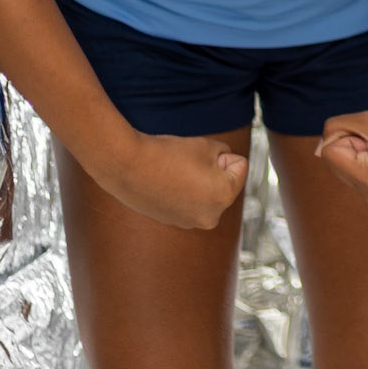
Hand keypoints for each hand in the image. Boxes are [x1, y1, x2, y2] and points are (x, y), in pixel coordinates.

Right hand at [104, 131, 247, 229]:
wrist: (127, 166)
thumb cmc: (169, 154)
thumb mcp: (207, 145)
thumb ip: (226, 155)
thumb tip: (225, 166)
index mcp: (223, 197)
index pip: (240, 167)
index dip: (222, 155)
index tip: (201, 155)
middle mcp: (210, 217)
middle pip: (225, 184)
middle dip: (214, 172)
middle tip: (188, 165)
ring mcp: (190, 223)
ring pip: (206, 193)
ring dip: (199, 183)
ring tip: (175, 175)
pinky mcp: (173, 222)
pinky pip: (189, 201)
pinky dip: (183, 192)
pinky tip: (165, 184)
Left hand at [316, 101, 367, 204]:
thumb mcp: (361, 119)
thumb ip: (332, 130)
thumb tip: (320, 152)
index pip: (329, 152)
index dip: (347, 135)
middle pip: (333, 161)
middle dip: (351, 144)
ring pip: (340, 165)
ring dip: (355, 150)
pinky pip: (350, 170)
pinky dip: (360, 157)